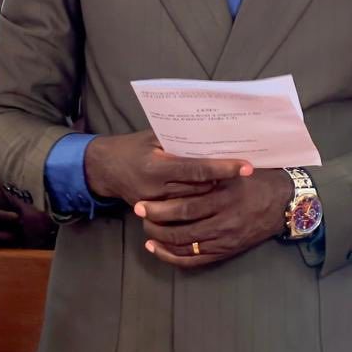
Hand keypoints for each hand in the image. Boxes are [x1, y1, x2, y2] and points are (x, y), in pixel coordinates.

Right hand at [84, 131, 252, 205]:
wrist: (105, 168)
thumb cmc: (133, 146)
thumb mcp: (153, 137)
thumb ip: (178, 139)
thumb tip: (210, 136)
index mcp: (157, 166)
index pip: (197, 169)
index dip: (223, 168)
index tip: (246, 167)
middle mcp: (156, 188)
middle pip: (200, 190)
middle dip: (223, 183)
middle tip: (246, 176)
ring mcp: (155, 205)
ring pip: (194, 204)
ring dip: (214, 196)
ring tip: (236, 189)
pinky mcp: (153, 215)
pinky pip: (182, 215)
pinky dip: (199, 207)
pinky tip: (214, 202)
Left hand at [136, 167, 293, 267]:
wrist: (286, 203)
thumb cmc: (257, 180)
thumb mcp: (235, 169)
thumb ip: (210, 168)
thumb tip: (178, 154)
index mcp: (225, 197)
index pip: (187, 204)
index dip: (162, 206)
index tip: (142, 199)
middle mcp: (225, 220)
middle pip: (183, 225)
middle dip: (156, 220)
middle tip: (138, 211)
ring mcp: (226, 238)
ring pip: (186, 245)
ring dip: (161, 239)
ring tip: (145, 230)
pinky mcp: (227, 251)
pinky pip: (196, 260)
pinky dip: (173, 257)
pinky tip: (158, 249)